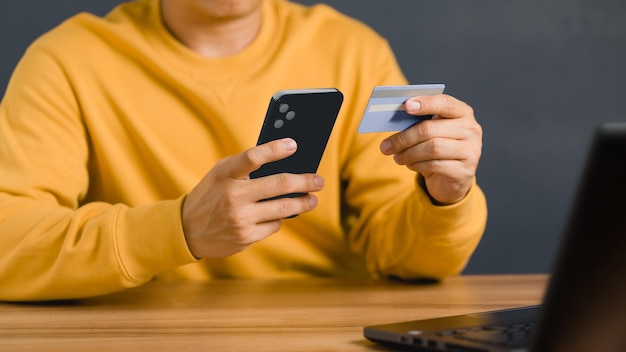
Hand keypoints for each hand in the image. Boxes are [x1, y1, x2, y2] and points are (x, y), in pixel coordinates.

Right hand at [181, 138, 324, 257]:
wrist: (187, 230)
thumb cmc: (211, 195)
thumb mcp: (221, 174)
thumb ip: (246, 166)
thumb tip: (285, 162)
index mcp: (225, 174)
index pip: (253, 157)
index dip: (275, 149)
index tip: (294, 145)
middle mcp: (233, 196)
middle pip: (280, 185)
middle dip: (305, 182)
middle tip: (319, 181)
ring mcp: (240, 218)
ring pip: (283, 209)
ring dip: (303, 203)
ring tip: (312, 199)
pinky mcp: (245, 237)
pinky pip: (274, 225)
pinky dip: (278, 219)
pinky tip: (277, 215)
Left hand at [379, 94, 481, 204]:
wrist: (452, 178)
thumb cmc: (438, 147)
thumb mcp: (432, 132)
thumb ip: (419, 122)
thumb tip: (393, 120)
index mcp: (462, 113)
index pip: (445, 103)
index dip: (426, 103)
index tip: (406, 105)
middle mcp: (471, 129)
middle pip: (431, 129)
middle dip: (404, 138)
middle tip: (386, 146)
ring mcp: (471, 150)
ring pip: (432, 148)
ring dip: (408, 153)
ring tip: (396, 157)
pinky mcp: (464, 171)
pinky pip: (435, 165)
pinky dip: (417, 165)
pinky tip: (410, 165)